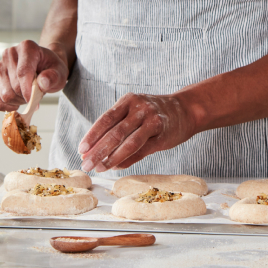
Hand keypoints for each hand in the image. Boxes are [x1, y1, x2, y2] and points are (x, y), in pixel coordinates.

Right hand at [0, 40, 68, 111]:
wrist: (44, 66)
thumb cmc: (51, 68)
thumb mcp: (60, 72)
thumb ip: (53, 76)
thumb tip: (43, 83)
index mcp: (27, 47)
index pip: (23, 72)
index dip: (27, 90)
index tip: (33, 101)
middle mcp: (10, 53)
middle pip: (14, 86)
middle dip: (27, 96)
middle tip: (37, 94)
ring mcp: (0, 65)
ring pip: (5, 95)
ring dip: (19, 101)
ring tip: (29, 94)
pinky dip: (8, 106)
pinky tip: (18, 101)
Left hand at [78, 92, 197, 171]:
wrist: (186, 110)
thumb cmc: (154, 114)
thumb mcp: (134, 112)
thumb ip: (117, 127)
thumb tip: (96, 152)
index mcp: (128, 100)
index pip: (105, 119)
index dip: (92, 135)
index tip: (81, 150)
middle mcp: (140, 108)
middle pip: (115, 132)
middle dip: (98, 150)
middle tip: (86, 164)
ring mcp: (152, 120)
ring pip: (128, 142)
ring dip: (111, 158)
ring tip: (100, 168)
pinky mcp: (163, 134)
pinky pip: (142, 150)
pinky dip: (128, 160)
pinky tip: (117, 166)